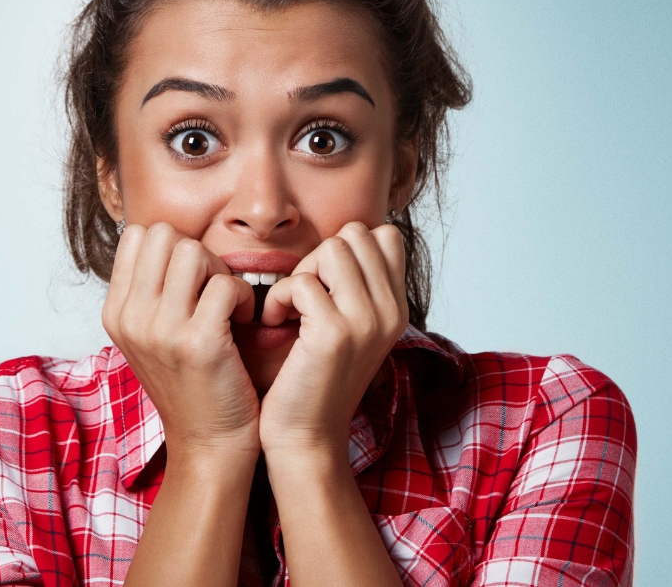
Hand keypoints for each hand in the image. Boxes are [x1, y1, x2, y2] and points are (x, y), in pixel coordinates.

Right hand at [102, 222, 260, 461]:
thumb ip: (152, 291)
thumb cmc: (191, 384)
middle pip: (163, 234)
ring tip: (229, 304)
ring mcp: (161, 330)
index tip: (191, 280)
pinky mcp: (198, 343)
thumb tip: (169, 239)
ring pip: (193, 251)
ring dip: (221, 270)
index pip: (138, 235)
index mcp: (116, 312)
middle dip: (197, 252)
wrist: (209, 444)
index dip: (173, 247)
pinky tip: (245, 320)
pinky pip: (226, 283)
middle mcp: (131, 318)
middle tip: (213, 288)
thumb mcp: (152, 337)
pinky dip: (245, 295)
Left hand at [256, 222, 408, 460]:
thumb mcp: (349, 327)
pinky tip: (275, 324)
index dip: (346, 248)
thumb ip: (354, 286)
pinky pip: (300, 282)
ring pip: (332, 248)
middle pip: (356, 234)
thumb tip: (343, 239)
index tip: (324, 284)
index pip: (385, 235)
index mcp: (396, 308)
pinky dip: (278, 299)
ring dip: (300, 273)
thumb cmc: (315, 379)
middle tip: (303, 297)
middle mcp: (390, 311)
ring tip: (291, 309)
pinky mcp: (335, 334)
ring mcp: (367, 321)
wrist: (306, 437)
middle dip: (320, 257)